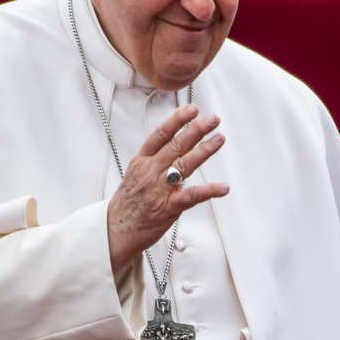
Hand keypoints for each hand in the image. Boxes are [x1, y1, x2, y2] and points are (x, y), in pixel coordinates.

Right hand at [106, 104, 228, 273]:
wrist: (116, 230)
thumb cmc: (127, 204)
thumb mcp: (134, 174)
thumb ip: (153, 160)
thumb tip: (173, 144)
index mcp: (141, 161)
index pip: (160, 134)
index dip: (177, 120)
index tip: (192, 109)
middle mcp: (150, 171)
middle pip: (176, 145)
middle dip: (197, 130)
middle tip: (213, 120)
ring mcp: (160, 189)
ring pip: (185, 164)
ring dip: (205, 150)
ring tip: (219, 139)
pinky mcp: (169, 207)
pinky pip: (192, 196)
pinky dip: (209, 191)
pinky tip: (223, 187)